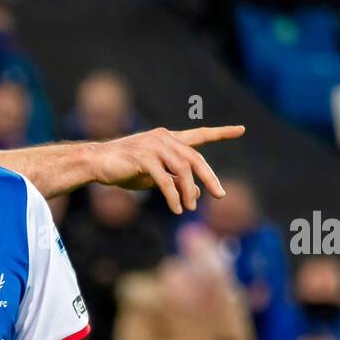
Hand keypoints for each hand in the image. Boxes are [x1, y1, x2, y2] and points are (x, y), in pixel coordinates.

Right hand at [89, 125, 244, 214]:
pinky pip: (165, 180)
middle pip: (195, 158)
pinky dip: (173, 196)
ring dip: (188, 192)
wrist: (97, 163)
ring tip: (189, 209)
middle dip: (209, 178)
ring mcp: (154, 147)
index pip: (199, 135)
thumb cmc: (125, 169)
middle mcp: (165, 138)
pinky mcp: (144, 158)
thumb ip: (177, 181)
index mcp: (169, 139)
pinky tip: (176, 208)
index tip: (241, 130)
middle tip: (219, 195)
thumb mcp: (155, 177)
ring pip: (182, 170)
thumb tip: (199, 193)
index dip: (221, 133)